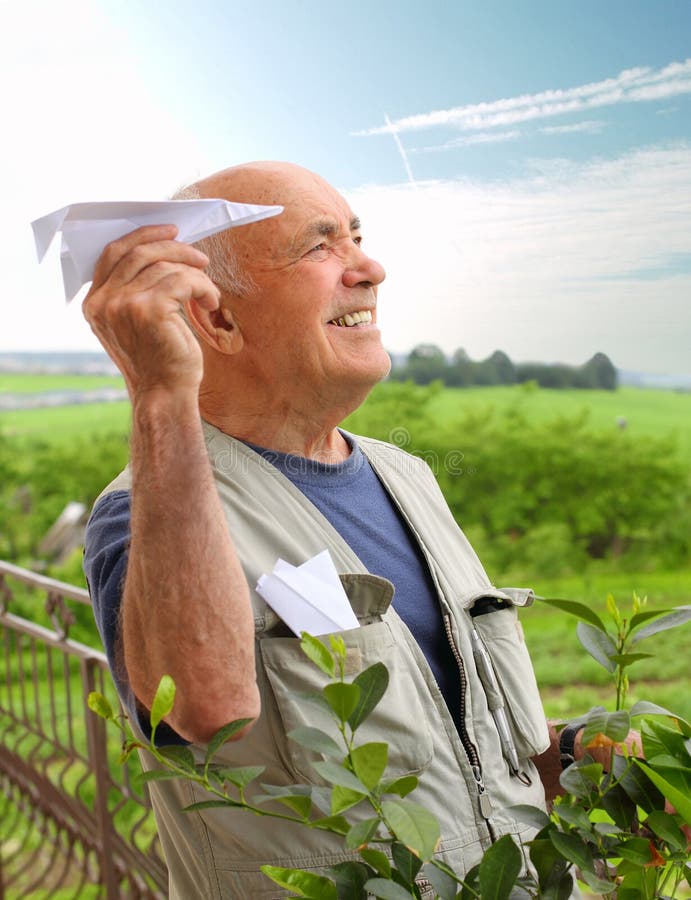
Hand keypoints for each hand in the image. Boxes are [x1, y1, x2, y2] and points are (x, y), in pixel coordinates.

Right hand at [82, 224, 220, 397]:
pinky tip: (211, 302)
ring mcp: (124, 305)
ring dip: (195, 274)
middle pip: (140, 252)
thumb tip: (163, 250)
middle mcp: (103, 302)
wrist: (164, 396)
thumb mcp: (136, 323)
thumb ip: (135, 290)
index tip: (170, 231)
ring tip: (208, 293)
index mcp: (94, 303)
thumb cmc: (159, 360)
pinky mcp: (149, 310)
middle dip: (175, 248)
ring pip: (166, 266)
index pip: (114, 253)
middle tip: (201, 257)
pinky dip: (203, 287)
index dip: (142, 236)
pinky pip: (183, 280)